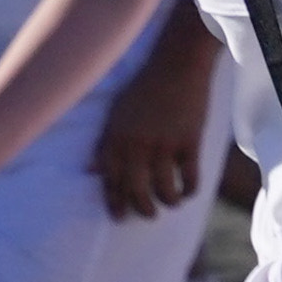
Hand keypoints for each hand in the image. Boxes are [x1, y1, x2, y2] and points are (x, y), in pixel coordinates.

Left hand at [91, 9, 219, 220]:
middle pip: (136, 189)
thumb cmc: (144, 87)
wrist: (177, 65)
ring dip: (168, 201)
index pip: (111, 180)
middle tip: (149, 215)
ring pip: (164, 188)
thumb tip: (90, 170)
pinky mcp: (189, 141)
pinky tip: (189, 192)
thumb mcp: (116, 113)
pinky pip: (190, 175)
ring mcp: (164, 145)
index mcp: (116, 139)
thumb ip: (105, 143)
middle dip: (142, 208)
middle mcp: (137, 146)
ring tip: (172, 203)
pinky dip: (190, 188)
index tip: (118, 217)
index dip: (114, 201)